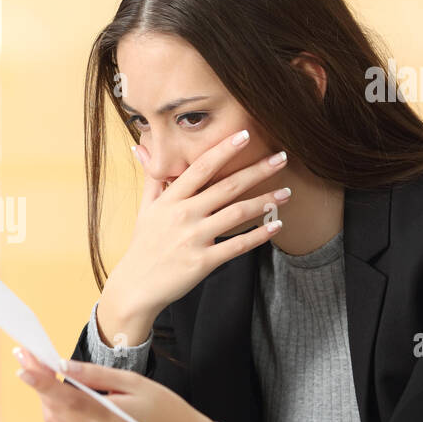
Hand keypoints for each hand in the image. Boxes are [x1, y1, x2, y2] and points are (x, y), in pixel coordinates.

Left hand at [14, 347, 220, 421]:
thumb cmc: (167, 411)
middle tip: (30, 359)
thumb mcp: (135, 383)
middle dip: (39, 383)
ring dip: (46, 398)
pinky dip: (58, 413)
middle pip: (54, 409)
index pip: (65, 398)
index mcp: (108, 419)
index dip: (40, 381)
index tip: (23, 364)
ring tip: (44, 374)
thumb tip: (65, 366)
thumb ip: (97, 375)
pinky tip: (61, 397)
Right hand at [99, 130, 290, 342]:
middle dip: (257, 170)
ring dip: (265, 201)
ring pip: (236, 214)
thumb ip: (152, 178)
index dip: (224, 150)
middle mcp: (183, 215)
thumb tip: (140, 146)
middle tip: (282, 157)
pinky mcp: (203, 261)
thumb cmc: (143, 246)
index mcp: (170, 200)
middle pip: (226, 186)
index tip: (245, 135)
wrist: (136, 287)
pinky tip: (276, 225)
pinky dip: (259, 235)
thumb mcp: (144, 210)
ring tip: (286, 192)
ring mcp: (194, 238)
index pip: (200, 168)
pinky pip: (237, 246)